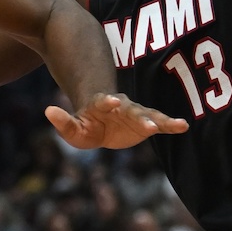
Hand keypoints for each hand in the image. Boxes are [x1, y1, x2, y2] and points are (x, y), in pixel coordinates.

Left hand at [44, 93, 187, 149]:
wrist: (102, 125)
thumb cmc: (87, 126)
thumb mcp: (73, 130)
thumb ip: (63, 122)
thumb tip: (48, 110)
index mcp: (101, 106)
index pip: (104, 102)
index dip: (108, 101)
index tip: (114, 100)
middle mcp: (121, 107)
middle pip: (131, 110)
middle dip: (139, 116)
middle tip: (148, 123)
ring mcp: (135, 114)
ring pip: (149, 115)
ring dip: (160, 120)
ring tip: (177, 123)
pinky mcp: (146, 123)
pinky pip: (160, 123)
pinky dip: (171, 124)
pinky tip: (183, 126)